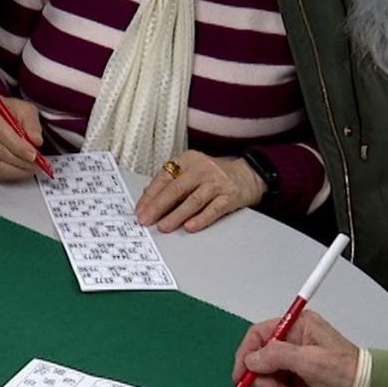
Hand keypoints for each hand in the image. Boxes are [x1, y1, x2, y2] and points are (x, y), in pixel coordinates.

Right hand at [0, 92, 44, 181]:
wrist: (2, 115)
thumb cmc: (12, 111)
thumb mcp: (26, 110)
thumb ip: (32, 125)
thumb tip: (36, 141)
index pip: (0, 131)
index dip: (18, 145)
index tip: (33, 154)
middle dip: (19, 159)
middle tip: (35, 163)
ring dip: (14, 169)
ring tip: (30, 168)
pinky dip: (8, 173)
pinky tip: (20, 170)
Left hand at [134, 151, 264, 232]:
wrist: (247, 175)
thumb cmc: (213, 176)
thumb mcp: (191, 172)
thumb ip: (172, 182)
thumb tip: (147, 198)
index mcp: (188, 160)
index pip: (164, 177)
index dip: (150, 195)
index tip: (140, 210)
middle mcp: (202, 168)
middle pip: (176, 189)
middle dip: (158, 206)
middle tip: (146, 220)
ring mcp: (217, 182)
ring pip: (192, 200)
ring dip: (176, 215)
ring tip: (163, 226)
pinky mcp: (230, 196)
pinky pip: (213, 209)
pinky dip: (200, 219)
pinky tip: (189, 227)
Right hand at [231, 310, 360, 386]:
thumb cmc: (346, 371)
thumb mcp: (308, 360)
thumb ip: (275, 356)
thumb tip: (251, 360)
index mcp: (298, 328)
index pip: (259, 335)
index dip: (246, 354)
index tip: (240, 375)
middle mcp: (294, 345)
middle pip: (261, 364)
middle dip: (267, 383)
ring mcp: (296, 368)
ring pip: (270, 383)